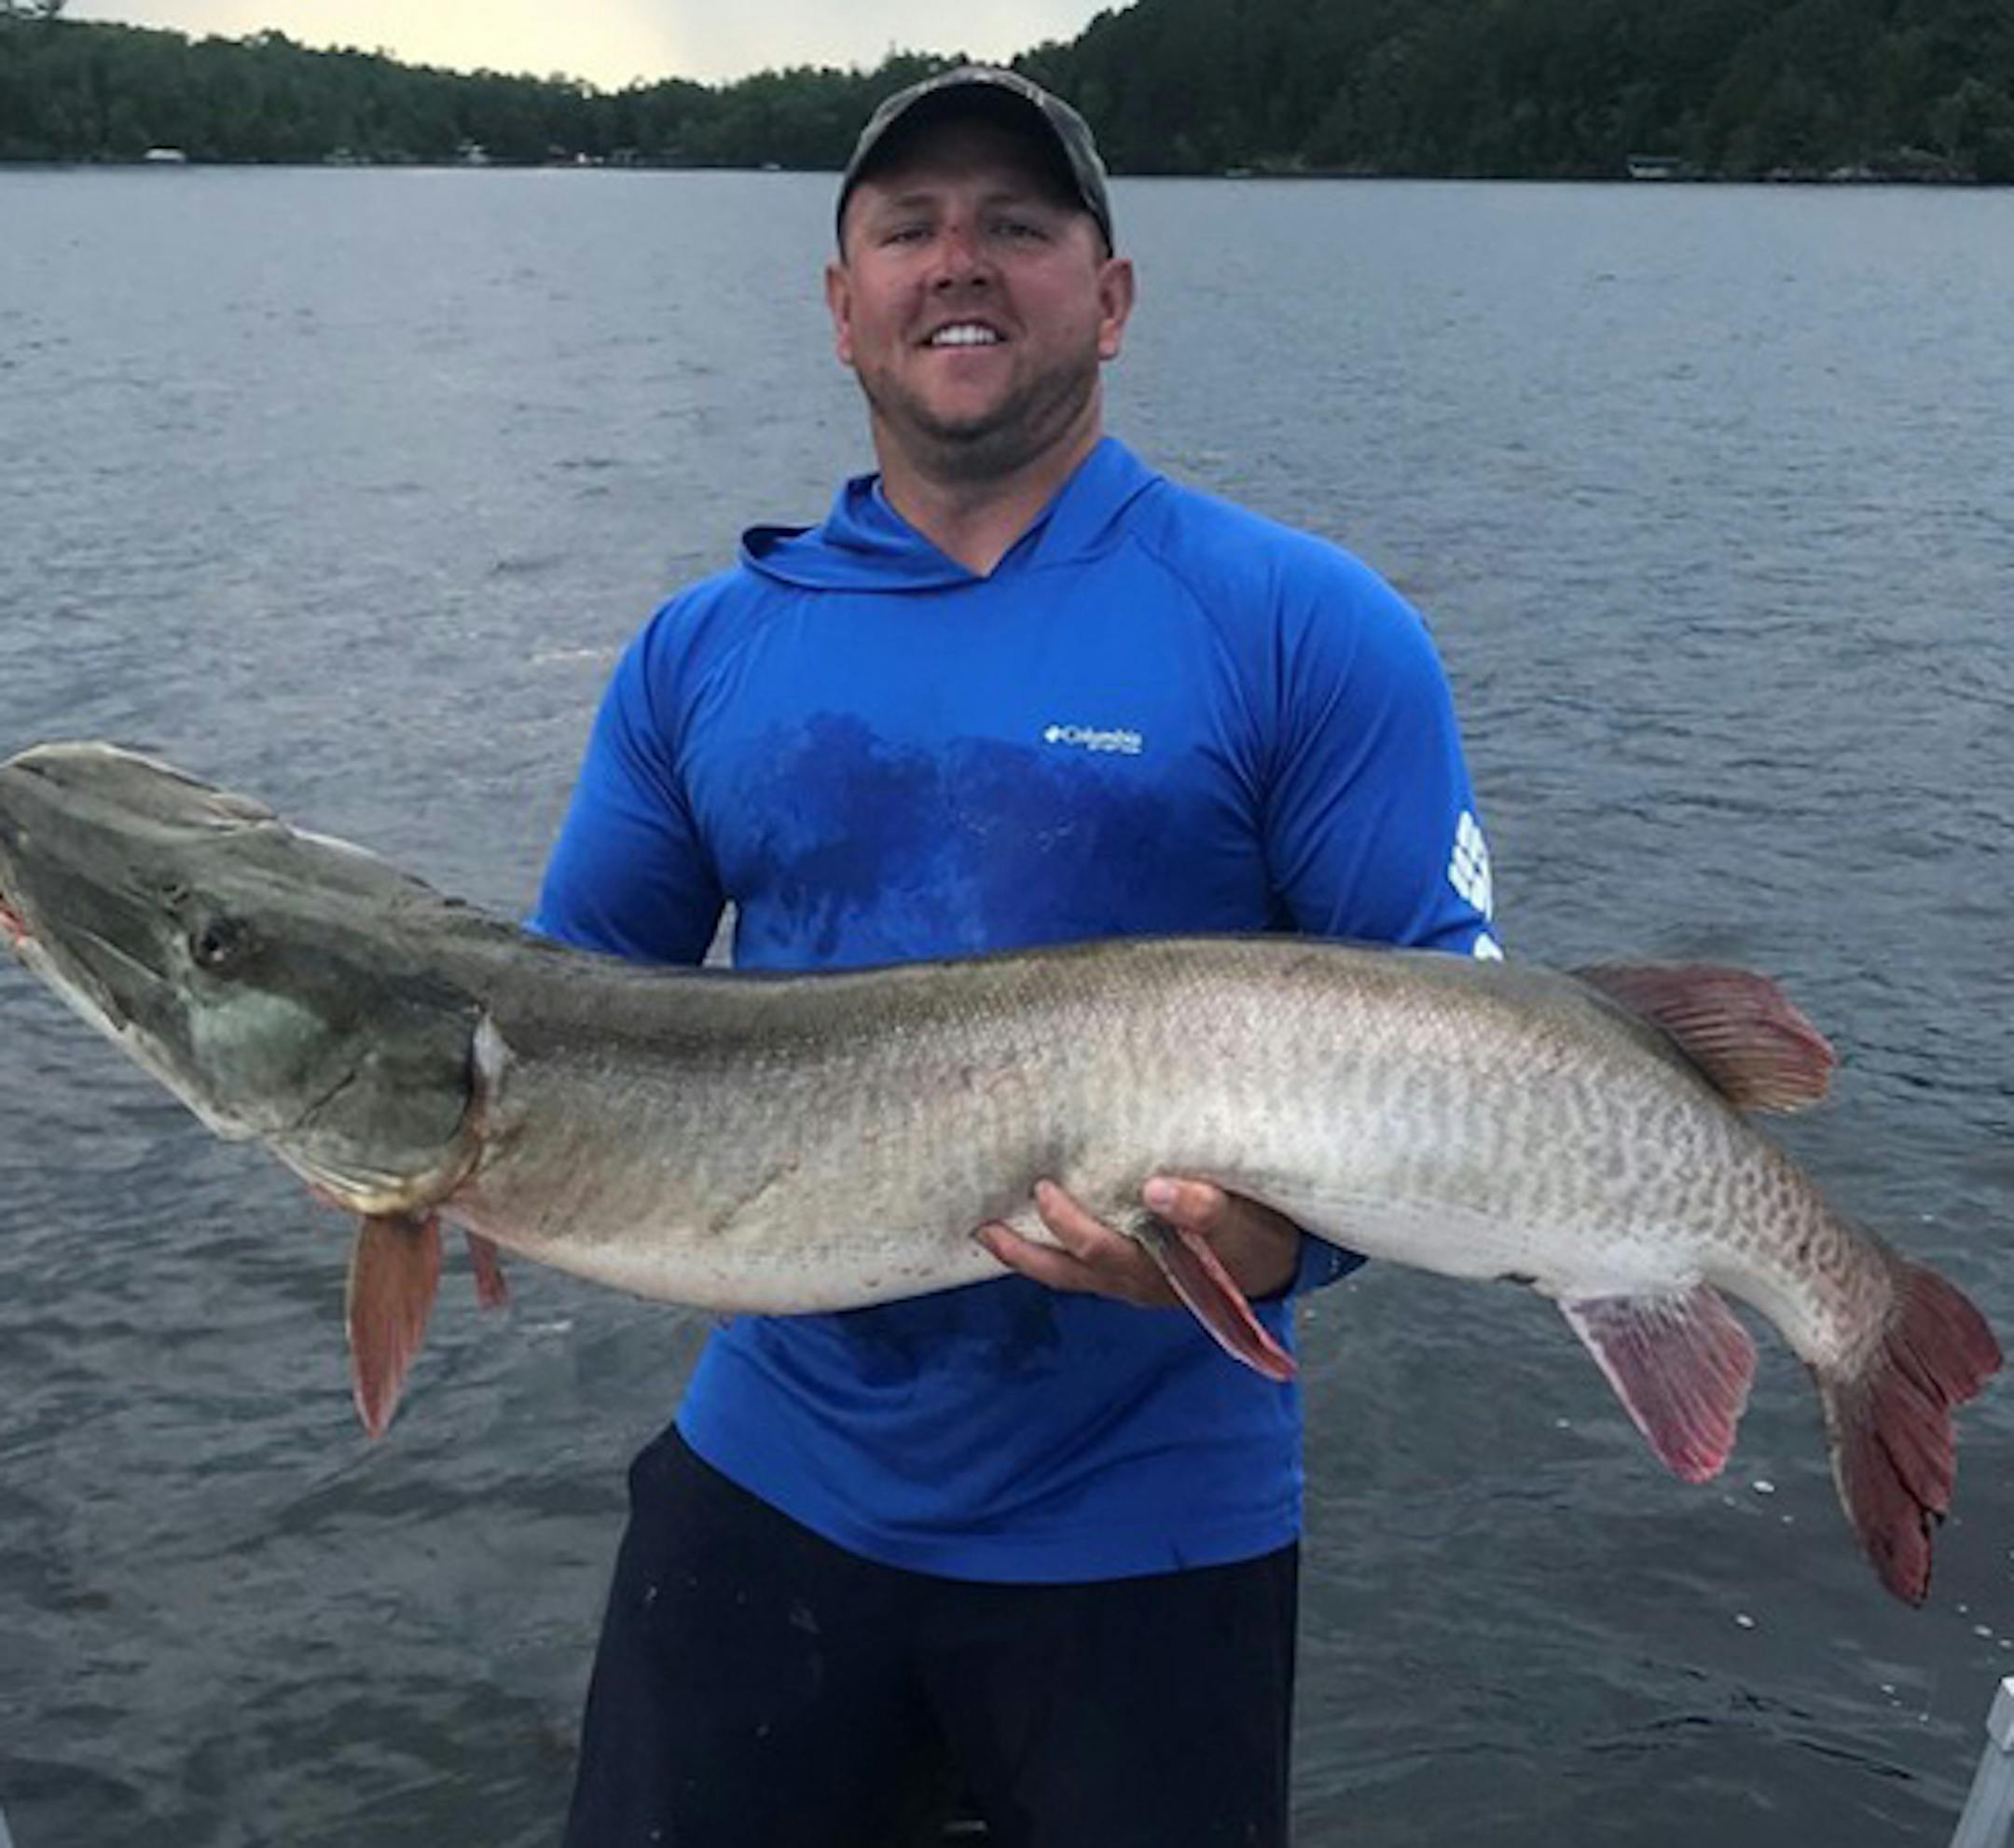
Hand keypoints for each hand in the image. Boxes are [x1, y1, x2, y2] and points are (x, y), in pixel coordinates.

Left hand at [975, 1175, 1299, 1306]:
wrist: (1277, 1262)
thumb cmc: (1255, 1234)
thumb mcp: (1241, 1220)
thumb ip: (1204, 1207)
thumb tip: (1157, 1188)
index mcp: (1157, 1268)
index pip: (1100, 1250)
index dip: (1069, 1224)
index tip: (1046, 1188)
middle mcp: (1133, 1281)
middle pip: (1066, 1270)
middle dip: (1025, 1247)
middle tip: (987, 1218)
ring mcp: (1127, 1280)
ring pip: (1065, 1274)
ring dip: (1024, 1256)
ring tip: (984, 1231)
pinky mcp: (1128, 1271)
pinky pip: (1077, 1269)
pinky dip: (1047, 1253)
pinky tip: (1027, 1225)